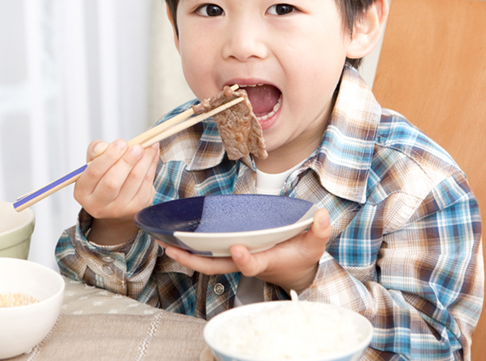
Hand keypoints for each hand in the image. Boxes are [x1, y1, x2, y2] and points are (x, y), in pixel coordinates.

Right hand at [74, 139, 159, 244]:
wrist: (118, 199)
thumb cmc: (105, 176)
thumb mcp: (95, 162)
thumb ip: (96, 151)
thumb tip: (103, 146)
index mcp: (82, 192)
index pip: (93, 173)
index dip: (108, 157)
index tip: (121, 143)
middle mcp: (98, 205)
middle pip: (112, 182)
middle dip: (127, 161)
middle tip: (138, 146)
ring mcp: (119, 209)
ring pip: (133, 181)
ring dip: (144, 160)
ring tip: (150, 146)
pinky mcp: (137, 208)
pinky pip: (146, 184)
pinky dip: (151, 166)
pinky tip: (153, 154)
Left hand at [158, 208, 330, 293]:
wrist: (291, 269)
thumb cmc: (299, 256)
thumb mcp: (313, 245)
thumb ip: (318, 232)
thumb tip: (322, 215)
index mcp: (264, 260)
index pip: (252, 263)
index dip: (244, 259)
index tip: (238, 249)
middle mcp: (244, 261)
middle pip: (215, 265)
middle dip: (193, 259)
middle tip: (173, 248)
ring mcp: (233, 259)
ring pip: (205, 260)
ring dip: (185, 252)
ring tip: (163, 239)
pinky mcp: (228, 253)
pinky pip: (205, 252)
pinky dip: (189, 245)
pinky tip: (173, 234)